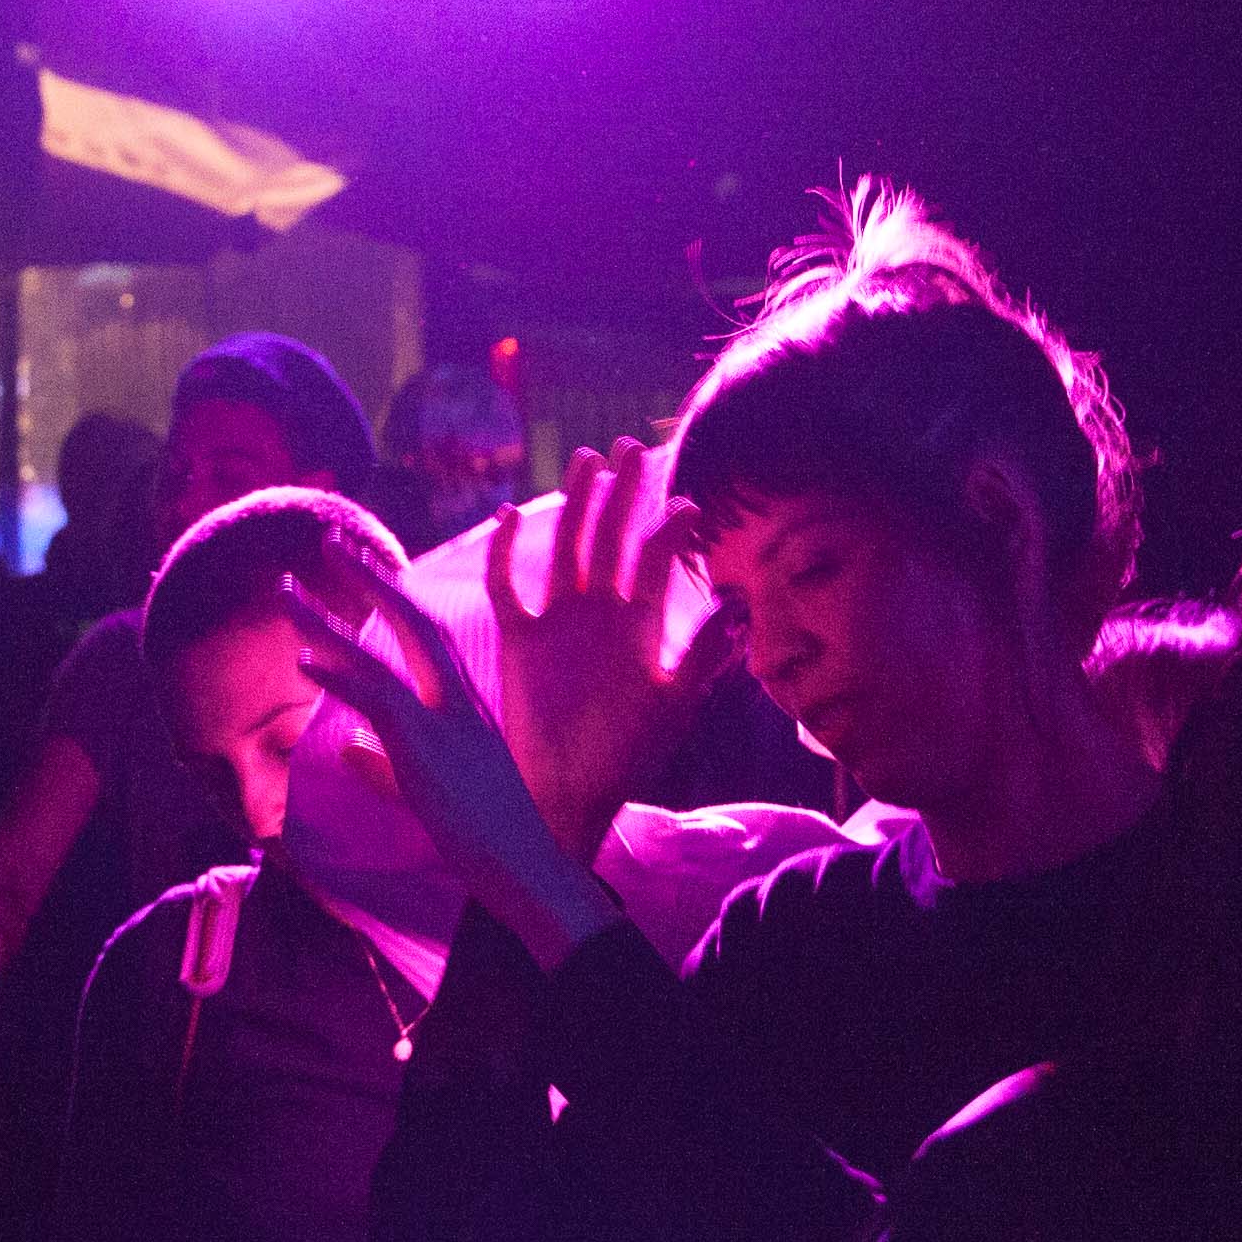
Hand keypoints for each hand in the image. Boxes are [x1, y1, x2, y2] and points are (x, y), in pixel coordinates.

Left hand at [276, 576, 620, 970]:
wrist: (530, 872)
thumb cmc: (492, 843)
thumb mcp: (432, 795)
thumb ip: (388, 765)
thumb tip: (348, 749)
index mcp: (466, 708)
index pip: (427, 635)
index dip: (392, 597)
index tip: (360, 565)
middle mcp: (459, 703)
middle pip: (411, 620)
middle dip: (368, 577)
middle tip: (328, 540)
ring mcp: (445, 724)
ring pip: (379, 655)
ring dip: (326, 622)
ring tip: (284, 592)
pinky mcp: (427, 753)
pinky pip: (379, 700)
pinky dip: (340, 677)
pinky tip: (303, 660)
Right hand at [487, 440, 731, 844]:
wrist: (568, 795)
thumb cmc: (625, 756)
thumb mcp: (671, 705)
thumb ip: (700, 656)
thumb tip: (739, 606)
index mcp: (639, 625)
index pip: (656, 562)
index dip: (669, 530)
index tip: (686, 502)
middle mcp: (599, 614)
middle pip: (610, 538)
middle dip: (621, 494)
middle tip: (632, 446)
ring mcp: (557, 622)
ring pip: (563, 548)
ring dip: (573, 505)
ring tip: (586, 460)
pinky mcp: (519, 639)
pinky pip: (505, 586)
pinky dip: (501, 554)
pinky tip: (505, 516)